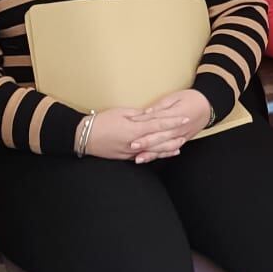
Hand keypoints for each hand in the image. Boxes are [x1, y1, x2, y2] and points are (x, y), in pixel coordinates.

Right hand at [83, 104, 197, 161]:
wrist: (85, 137)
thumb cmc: (102, 121)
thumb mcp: (121, 113)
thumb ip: (139, 115)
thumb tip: (151, 114)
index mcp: (135, 129)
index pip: (159, 124)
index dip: (173, 121)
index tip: (185, 118)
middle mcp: (136, 142)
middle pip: (160, 140)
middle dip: (175, 135)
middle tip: (187, 131)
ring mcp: (132, 152)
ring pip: (155, 151)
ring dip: (168, 148)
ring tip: (180, 145)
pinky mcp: (127, 158)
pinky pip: (145, 156)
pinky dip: (156, 155)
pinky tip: (164, 154)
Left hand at [127, 89, 214, 162]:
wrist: (208, 106)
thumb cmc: (191, 98)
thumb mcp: (175, 97)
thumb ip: (160, 106)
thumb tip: (147, 112)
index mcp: (175, 115)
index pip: (157, 122)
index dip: (144, 126)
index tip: (132, 129)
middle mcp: (178, 128)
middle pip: (160, 137)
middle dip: (145, 143)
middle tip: (131, 146)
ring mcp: (181, 136)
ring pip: (165, 147)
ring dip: (152, 153)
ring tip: (139, 158)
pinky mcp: (183, 140)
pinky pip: (171, 150)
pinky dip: (161, 155)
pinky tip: (151, 158)